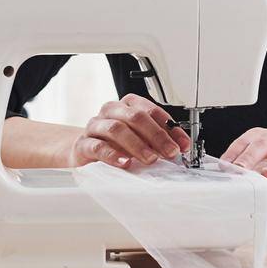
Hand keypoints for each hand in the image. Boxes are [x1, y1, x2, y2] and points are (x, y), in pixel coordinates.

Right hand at [69, 94, 191, 168]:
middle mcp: (111, 111)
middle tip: (170, 152)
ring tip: (150, 158)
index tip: (182, 145)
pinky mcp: (84, 143)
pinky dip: (113, 155)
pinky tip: (125, 163)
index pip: (152, 111)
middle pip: (135, 117)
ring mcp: (96, 126)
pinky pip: (98, 146)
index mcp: (128, 104)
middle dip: (156, 136)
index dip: (170, 128)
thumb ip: (157, 139)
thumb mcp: (139, 137)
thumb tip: (180, 148)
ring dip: (137, 145)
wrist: (85, 148)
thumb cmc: (115, 141)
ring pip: (116, 128)